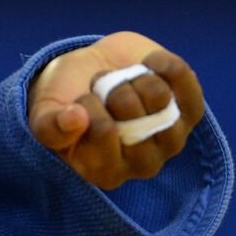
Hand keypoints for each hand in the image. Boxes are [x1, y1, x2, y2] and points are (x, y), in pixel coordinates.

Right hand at [27, 31, 205, 189]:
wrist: (90, 76)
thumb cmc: (65, 103)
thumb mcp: (45, 116)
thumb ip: (51, 126)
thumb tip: (75, 118)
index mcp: (105, 172)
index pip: (104, 130)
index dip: (88, 104)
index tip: (79, 102)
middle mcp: (143, 164)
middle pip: (135, 113)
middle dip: (111, 90)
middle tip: (102, 93)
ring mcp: (172, 139)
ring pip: (159, 95)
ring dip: (132, 77)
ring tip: (121, 83)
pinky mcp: (190, 111)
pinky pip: (183, 79)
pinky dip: (161, 63)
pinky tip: (145, 65)